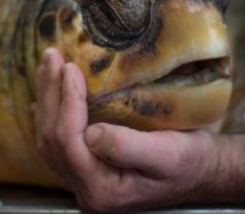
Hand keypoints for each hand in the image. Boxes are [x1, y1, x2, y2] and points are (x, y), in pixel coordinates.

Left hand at [32, 48, 225, 210]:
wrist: (202, 172)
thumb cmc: (190, 162)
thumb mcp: (169, 154)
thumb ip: (127, 147)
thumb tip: (91, 132)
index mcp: (102, 189)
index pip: (69, 142)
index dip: (66, 102)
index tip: (70, 68)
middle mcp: (86, 189)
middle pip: (52, 138)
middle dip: (50, 94)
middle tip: (52, 56)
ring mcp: (83, 180)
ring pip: (49, 138)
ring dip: (47, 99)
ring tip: (48, 66)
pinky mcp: (86, 168)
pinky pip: (57, 142)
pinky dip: (48, 115)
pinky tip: (42, 98)